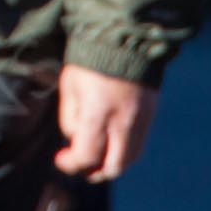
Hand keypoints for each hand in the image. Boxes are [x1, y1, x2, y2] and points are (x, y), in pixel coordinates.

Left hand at [51, 63, 157, 182]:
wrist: (125, 39)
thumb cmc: (90, 61)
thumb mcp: (70, 85)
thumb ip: (70, 117)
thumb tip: (75, 140)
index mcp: (98, 111)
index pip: (87, 156)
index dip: (71, 164)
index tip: (60, 158)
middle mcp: (123, 121)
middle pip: (113, 167)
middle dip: (93, 172)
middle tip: (79, 166)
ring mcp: (141, 120)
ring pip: (129, 160)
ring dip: (110, 165)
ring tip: (94, 157)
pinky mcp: (151, 115)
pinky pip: (138, 145)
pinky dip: (123, 152)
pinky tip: (110, 144)